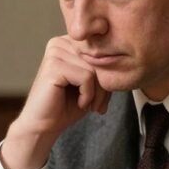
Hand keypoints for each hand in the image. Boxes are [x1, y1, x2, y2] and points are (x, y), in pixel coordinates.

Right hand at [1, 36, 110, 168]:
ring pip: (95, 69)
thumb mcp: (92, 84)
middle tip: (98, 105)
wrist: (43, 126)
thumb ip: (103, 69)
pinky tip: (79, 103)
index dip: (106, 76)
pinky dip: (88, 95)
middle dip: (104, 87)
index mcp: (68, 43)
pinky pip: (87, 77)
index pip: (102, 52)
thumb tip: (124, 60)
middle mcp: (60, 42)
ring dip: (97, 93)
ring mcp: (55, 52)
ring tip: (88, 104)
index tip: (102, 97)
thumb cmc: (67, 105)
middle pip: (99, 60)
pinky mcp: (53, 66)